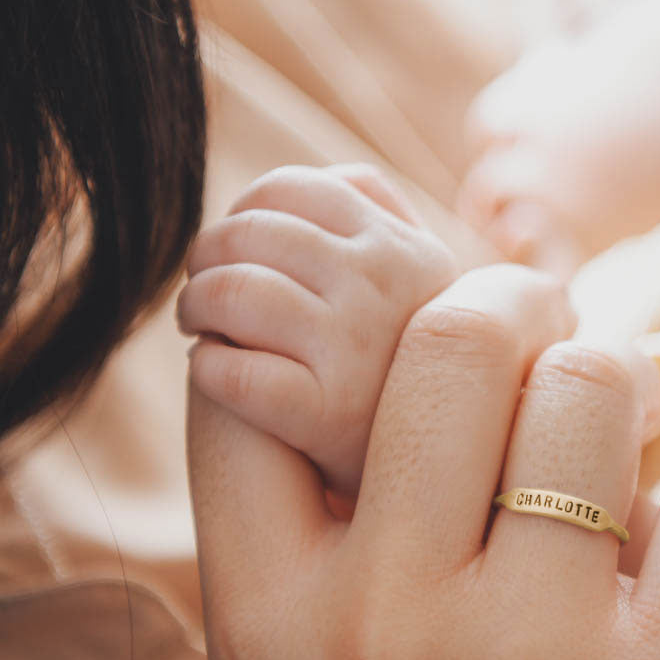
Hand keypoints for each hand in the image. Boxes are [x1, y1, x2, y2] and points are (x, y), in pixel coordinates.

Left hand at [179, 163, 457, 495]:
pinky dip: (207, 368)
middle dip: (206, 260)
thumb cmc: (417, 372)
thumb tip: (314, 183)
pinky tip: (216, 375)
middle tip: (204, 297)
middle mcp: (383, 285)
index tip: (235, 253)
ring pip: (231, 292)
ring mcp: (355, 347)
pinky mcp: (324, 414)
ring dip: (196, 309)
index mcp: (402, 246)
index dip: (242, 213)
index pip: (288, 187)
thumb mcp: (427, 284)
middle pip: (248, 234)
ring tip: (201, 329)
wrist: (463, 476)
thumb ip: (382, 220)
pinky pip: (230, 370)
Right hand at [188, 265, 659, 659]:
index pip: (243, 394)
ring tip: (620, 399)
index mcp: (269, 626)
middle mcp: (385, 626)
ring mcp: (532, 659)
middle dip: (500, 301)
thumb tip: (298, 373)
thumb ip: (284, 551)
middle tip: (530, 316)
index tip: (368, 318)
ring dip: (613, 366)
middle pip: (450, 343)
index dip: (291, 323)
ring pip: (588, 384)